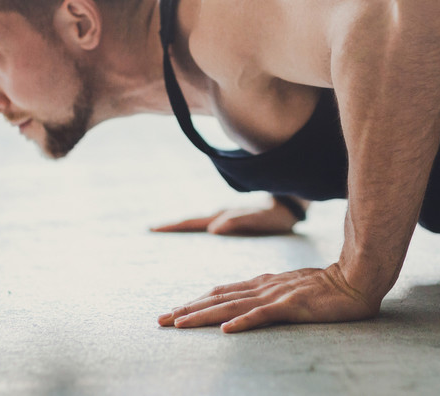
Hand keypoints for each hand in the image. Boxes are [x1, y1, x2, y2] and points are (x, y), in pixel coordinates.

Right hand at [149, 203, 297, 235]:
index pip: (192, 221)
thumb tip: (213, 228)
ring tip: (164, 232)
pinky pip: (207, 224)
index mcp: (223, 216)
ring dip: (181, 227)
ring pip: (197, 222)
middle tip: (150, 229)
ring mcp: (224, 216)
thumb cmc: (276, 216)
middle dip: (171, 225)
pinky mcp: (230, 220)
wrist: (290, 205)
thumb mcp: (259, 220)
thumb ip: (238, 222)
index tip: (152, 228)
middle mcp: (220, 215)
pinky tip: (193, 234)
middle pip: (191, 220)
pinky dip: (194, 228)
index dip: (173, 226)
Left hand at [157, 263, 380, 332]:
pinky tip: (227, 332)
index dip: (195, 302)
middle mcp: (264, 286)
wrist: (357, 279)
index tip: (172, 313)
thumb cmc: (327, 286)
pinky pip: (264, 316)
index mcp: (262, 283)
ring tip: (179, 324)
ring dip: (204, 316)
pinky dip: (244, 323)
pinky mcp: (293, 306)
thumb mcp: (290, 288)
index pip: (221, 293)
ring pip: (232, 307)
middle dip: (187, 310)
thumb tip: (246, 305)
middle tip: (160, 321)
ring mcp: (277, 295)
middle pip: (218, 299)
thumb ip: (268, 294)